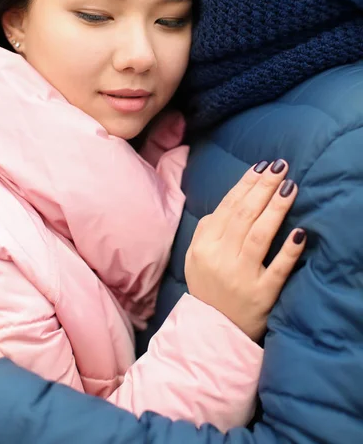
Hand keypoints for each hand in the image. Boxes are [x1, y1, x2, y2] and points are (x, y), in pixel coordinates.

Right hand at [185, 160, 304, 341]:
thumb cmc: (207, 286)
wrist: (212, 330)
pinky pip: (277, 269)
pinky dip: (288, 251)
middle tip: (280, 166)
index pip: (228, 207)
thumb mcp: (195, 256)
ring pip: (260, 235)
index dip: (246, 184)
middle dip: (263, 187)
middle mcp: (221, 258)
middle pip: (244, 215)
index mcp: (204, 246)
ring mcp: (241, 277)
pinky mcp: (261, 296)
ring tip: (290, 187)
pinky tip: (301, 233)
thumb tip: (231, 201)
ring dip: (276, 208)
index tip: (262, 166)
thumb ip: (207, 228)